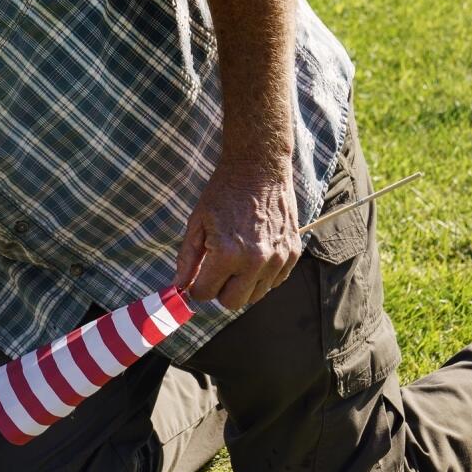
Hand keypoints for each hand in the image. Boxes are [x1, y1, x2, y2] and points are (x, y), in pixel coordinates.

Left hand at [173, 158, 300, 310]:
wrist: (259, 168)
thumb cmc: (224, 192)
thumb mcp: (197, 222)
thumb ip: (187, 259)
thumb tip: (179, 288)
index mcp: (227, 254)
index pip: (205, 294)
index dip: (198, 286)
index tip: (199, 274)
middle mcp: (255, 261)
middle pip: (232, 303)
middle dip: (220, 290)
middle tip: (218, 270)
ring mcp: (277, 259)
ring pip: (255, 296)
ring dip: (242, 285)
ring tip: (238, 259)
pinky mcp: (292, 254)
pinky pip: (274, 282)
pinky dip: (263, 276)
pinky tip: (255, 254)